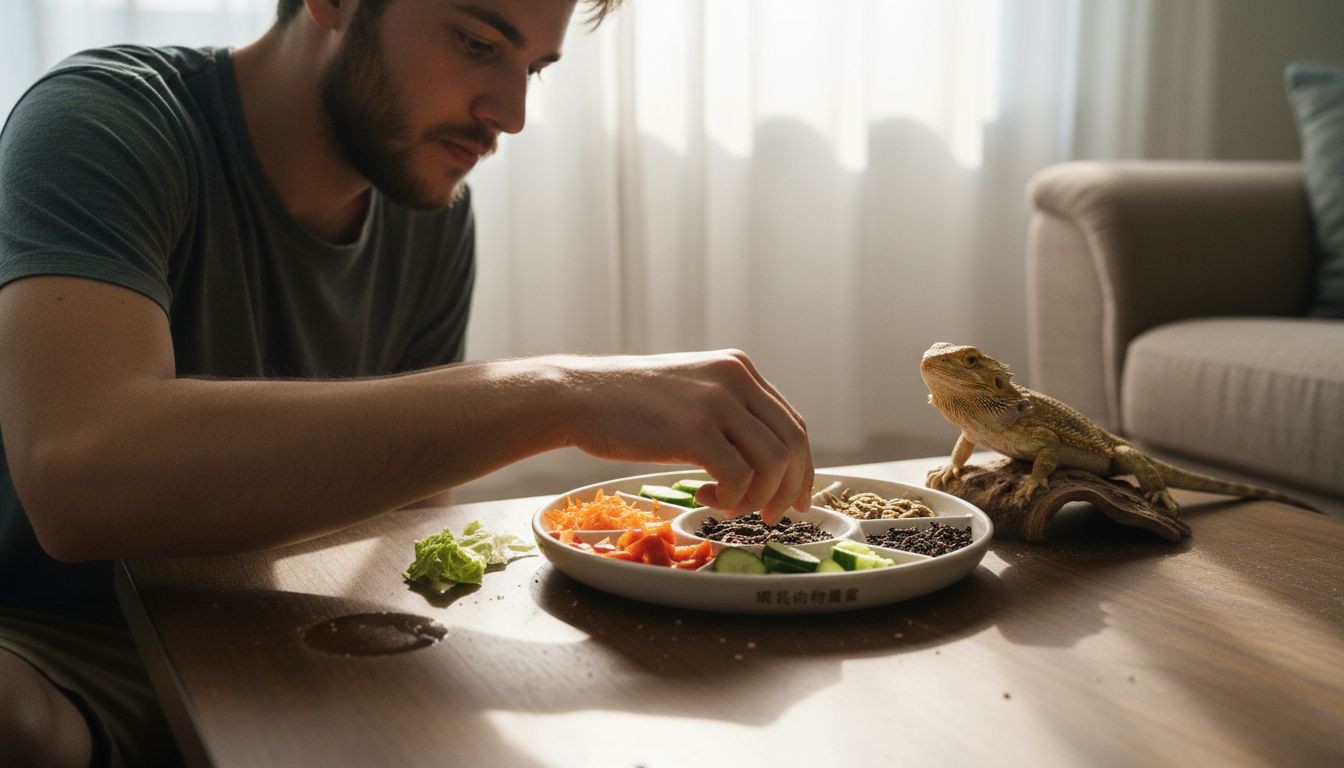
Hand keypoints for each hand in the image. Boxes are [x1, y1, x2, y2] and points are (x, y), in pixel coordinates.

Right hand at [557, 349, 812, 523]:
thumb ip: (727, 413)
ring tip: (728, 506)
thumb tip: (763, 459)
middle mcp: (735, 379)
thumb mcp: (690, 392)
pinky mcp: (693, 429)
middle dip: (788, 489)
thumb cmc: (626, 403)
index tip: (796, 498)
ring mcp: (715, 402)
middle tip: (769, 516)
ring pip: (773, 463)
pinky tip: (704, 497)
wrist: (577, 396)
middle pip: (792, 444)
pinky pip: (738, 478)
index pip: (792, 424)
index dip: (802, 468)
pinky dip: (731, 499)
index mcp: (738, 369)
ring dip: (758, 497)